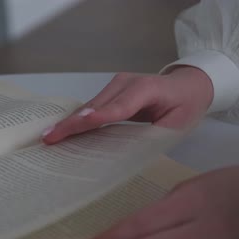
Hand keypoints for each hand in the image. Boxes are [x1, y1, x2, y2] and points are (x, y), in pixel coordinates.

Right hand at [42, 66, 213, 144]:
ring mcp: (117, 84)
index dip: (100, 116)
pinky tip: (62, 132)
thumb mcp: (177, 125)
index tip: (79, 124)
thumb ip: (154, 136)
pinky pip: (93, 106)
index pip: (121, 106)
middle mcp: (127, 82)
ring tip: (49, 137)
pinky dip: (78, 120)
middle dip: (73, 123)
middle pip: (97, 105)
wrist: (189, 84)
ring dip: (70, 122)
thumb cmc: (185, 106)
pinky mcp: (111, 90)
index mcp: (148, 89)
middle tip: (50, 137)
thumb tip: (127, 155)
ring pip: (90, 105)